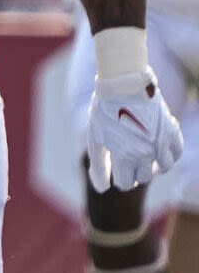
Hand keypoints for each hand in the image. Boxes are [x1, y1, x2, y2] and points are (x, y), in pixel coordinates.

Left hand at [90, 54, 184, 191]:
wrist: (124, 83)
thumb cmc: (105, 111)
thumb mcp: (96, 137)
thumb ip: (98, 165)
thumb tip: (101, 189)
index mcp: (123, 155)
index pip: (125, 183)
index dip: (120, 179)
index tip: (117, 170)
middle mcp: (145, 152)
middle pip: (144, 178)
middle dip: (135, 172)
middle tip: (128, 159)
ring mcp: (161, 142)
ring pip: (163, 169)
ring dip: (153, 166)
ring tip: (143, 155)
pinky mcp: (172, 132)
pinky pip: (176, 154)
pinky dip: (169, 155)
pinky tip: (157, 148)